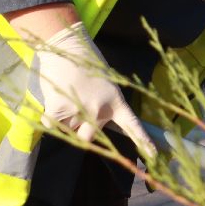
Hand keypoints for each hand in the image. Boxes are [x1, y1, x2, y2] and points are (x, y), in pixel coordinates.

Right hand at [31, 21, 156, 162]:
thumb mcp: (106, 85)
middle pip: (89, 137)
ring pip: (69, 130)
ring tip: (67, 95)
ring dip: (66, 119)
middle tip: (77, 106)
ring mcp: (80, 111)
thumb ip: (104, 107)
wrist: (66, 48)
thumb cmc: (86, 65)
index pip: (132, 125)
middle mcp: (100, 110)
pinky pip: (52, 125)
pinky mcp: (59, 111)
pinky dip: (51, 116)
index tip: (154, 157)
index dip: (143, 142)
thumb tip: (93, 129)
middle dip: (81, 129)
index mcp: (116, 101)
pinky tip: (55, 97)